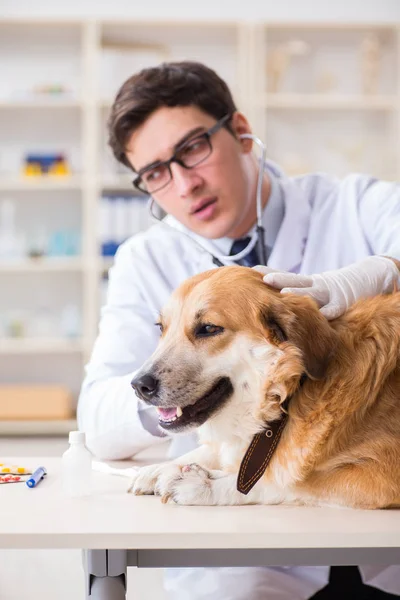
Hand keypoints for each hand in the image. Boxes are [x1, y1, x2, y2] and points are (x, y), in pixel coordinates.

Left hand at [256, 256, 399, 319]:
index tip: (252, 270)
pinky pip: (334, 309)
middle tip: (264, 279)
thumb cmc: (334, 290)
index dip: (269, 272)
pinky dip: (327, 312)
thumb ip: (297, 291)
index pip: (285, 275)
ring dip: (298, 292)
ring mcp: (330, 293)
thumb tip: (270, 297)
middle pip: (295, 280)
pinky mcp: (344, 303)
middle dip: (279, 278)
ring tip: (284, 293)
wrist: (366, 278)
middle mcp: (316, 285)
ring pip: (312, 293)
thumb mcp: (315, 287)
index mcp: (307, 282)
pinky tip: (318, 315)